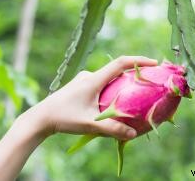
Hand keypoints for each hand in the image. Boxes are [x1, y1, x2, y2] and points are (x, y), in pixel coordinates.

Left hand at [35, 56, 157, 140]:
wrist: (41, 117)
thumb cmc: (64, 118)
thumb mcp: (89, 124)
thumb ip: (112, 129)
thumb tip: (133, 133)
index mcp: (93, 80)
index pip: (120, 63)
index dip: (138, 60)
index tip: (154, 63)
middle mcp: (89, 76)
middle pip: (116, 69)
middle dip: (133, 72)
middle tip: (147, 80)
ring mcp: (83, 80)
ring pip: (108, 77)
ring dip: (121, 82)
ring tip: (132, 93)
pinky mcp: (80, 86)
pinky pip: (100, 83)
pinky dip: (111, 88)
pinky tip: (112, 102)